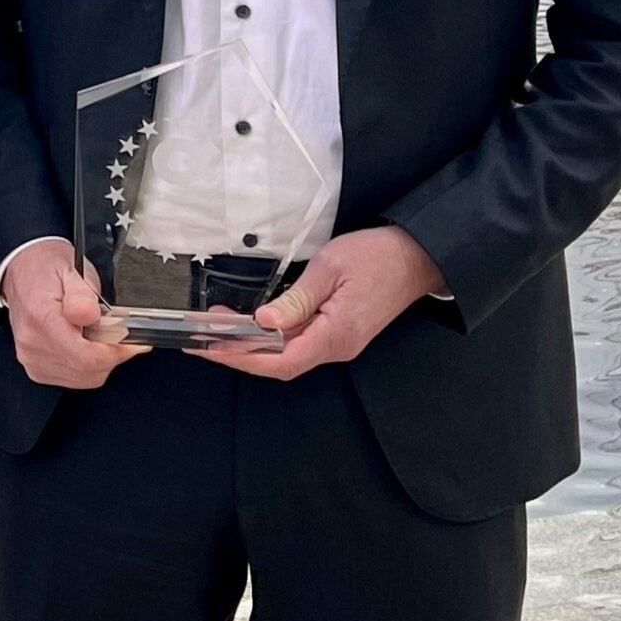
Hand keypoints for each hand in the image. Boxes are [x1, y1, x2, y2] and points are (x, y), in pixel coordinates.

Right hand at [2, 239, 144, 389]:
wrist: (22, 271)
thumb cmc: (47, 269)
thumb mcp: (72, 269)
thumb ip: (82, 294)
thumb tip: (90, 315)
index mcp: (40, 317)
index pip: (86, 357)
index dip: (116, 353)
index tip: (132, 342)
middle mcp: (32, 343)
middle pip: (88, 370)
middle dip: (111, 355)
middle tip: (118, 333)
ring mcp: (32, 358)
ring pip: (84, 378)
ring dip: (100, 361)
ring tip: (99, 336)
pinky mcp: (36, 368)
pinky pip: (73, 378)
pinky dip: (87, 367)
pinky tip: (86, 346)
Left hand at [202, 226, 445, 380]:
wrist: (417, 257)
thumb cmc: (377, 257)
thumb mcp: (330, 268)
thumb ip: (295, 299)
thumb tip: (264, 323)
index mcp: (336, 335)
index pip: (281, 361)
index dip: (242, 359)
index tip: (211, 348)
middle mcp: (337, 347)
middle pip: (280, 363)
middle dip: (239, 353)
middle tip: (204, 336)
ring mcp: (340, 342)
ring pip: (289, 354)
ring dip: (253, 345)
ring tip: (220, 327)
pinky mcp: (340, 332)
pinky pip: (301, 342)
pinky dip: (272, 337)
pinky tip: (253, 324)